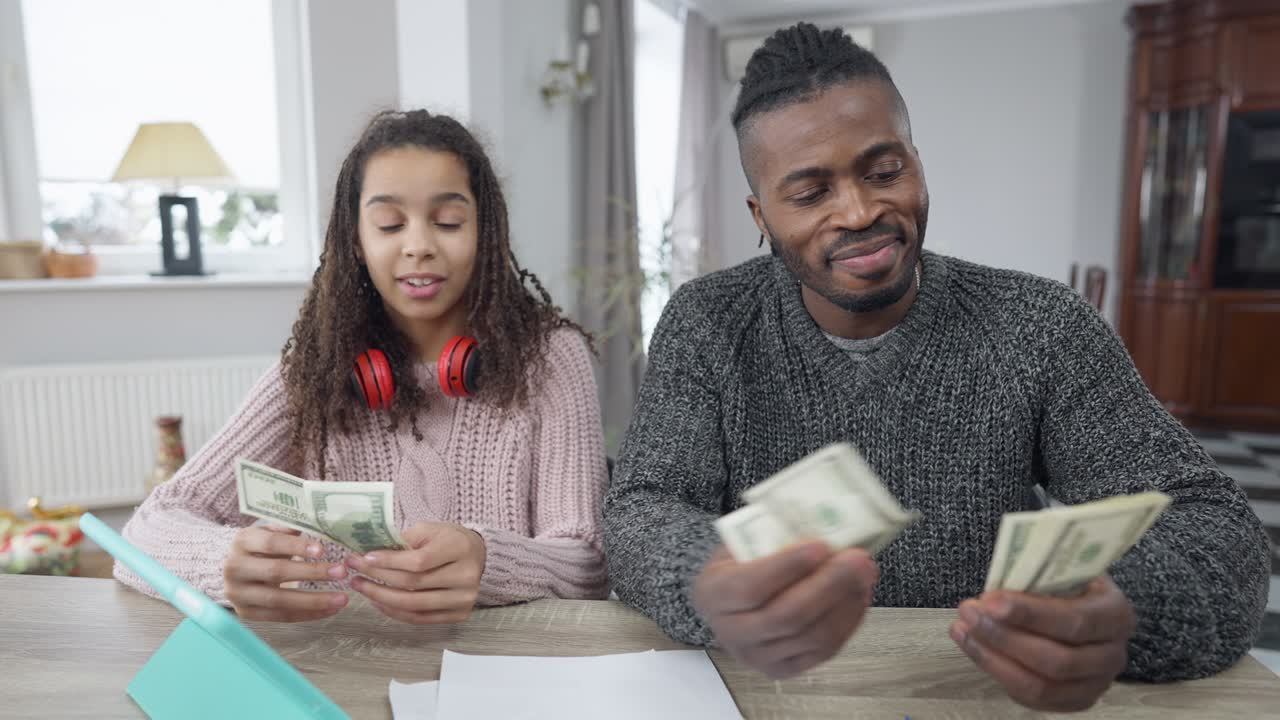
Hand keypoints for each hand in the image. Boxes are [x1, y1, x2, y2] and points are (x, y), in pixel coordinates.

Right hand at [223, 525, 348, 621]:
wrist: (236, 570)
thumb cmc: (261, 546)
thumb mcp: (271, 531)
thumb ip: (291, 529)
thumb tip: (321, 526)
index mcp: (242, 541)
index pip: (271, 543)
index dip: (296, 546)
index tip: (322, 550)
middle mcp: (234, 568)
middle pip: (276, 572)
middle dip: (311, 573)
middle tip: (341, 571)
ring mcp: (238, 594)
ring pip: (279, 600)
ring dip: (314, 600)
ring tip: (342, 598)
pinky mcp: (247, 613)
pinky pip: (281, 616)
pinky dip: (308, 614)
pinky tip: (330, 609)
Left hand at [344, 522, 486, 624]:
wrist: (477, 555)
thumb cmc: (447, 539)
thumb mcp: (428, 530)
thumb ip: (403, 541)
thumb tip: (367, 554)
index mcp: (460, 549)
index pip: (419, 561)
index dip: (388, 562)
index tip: (363, 558)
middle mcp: (466, 576)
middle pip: (413, 584)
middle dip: (378, 578)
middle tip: (353, 572)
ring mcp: (464, 598)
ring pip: (414, 605)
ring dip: (381, 598)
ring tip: (361, 587)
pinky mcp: (459, 614)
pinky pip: (420, 619)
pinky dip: (395, 612)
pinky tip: (378, 602)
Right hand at [691, 542, 877, 679]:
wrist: (731, 601)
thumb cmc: (741, 562)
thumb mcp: (741, 541)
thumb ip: (771, 536)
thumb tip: (824, 525)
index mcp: (712, 594)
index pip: (750, 587)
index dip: (787, 567)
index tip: (821, 545)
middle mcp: (730, 632)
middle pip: (786, 617)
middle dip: (829, 585)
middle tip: (858, 558)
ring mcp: (757, 657)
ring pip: (811, 636)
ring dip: (845, 603)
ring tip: (865, 574)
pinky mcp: (784, 670)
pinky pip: (824, 651)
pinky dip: (848, 621)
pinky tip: (858, 595)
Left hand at [950, 576, 1135, 712]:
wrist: (1085, 606)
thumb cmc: (1068, 583)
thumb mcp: (1062, 569)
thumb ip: (1037, 578)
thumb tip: (992, 594)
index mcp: (1117, 614)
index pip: (1074, 621)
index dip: (1030, 614)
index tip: (990, 601)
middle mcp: (1113, 654)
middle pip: (1057, 660)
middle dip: (1004, 637)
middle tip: (968, 613)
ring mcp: (1096, 683)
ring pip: (1041, 686)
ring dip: (993, 658)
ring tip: (962, 630)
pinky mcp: (1075, 701)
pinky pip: (1032, 698)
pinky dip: (998, 673)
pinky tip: (973, 647)